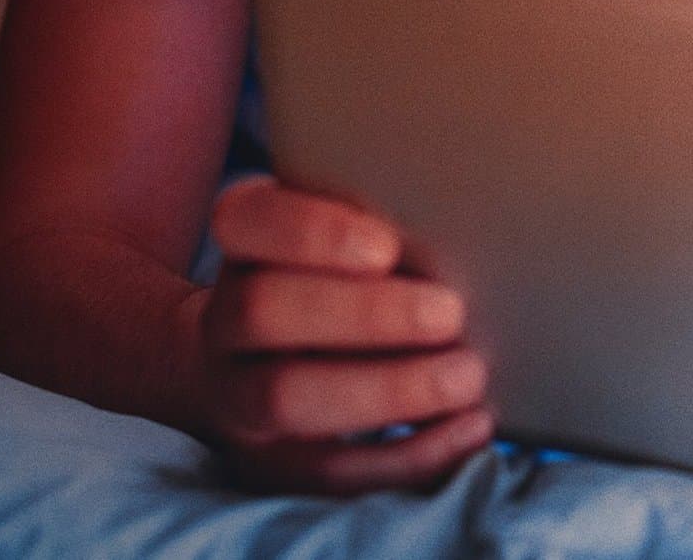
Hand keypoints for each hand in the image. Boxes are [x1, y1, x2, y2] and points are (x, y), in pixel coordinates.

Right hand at [198, 177, 494, 491]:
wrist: (261, 363)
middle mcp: (223, 320)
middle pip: (262, 311)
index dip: (310, 232)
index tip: (387, 247)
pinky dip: (408, 454)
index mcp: (242, 247)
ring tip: (467, 376)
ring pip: (284, 397)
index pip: (245, 222)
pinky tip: (469, 428)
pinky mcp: (270, 462)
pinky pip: (328, 471)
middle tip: (450, 313)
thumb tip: (466, 236)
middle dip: (363, 314)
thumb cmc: (337, 282)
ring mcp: (237, 396)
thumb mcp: (343, 243)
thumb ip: (382, 227)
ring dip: (387, 389)